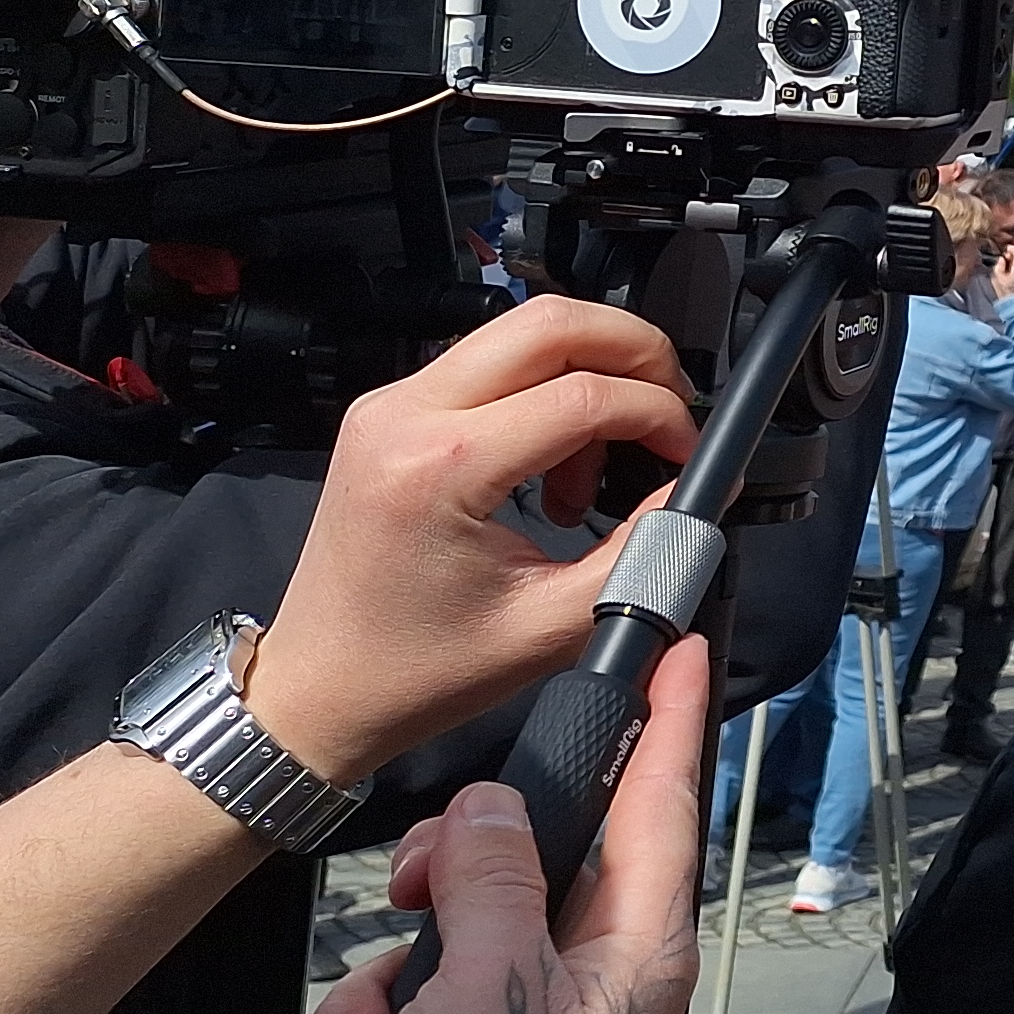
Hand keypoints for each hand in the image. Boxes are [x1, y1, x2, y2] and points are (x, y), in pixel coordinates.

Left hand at [245, 299, 696, 787]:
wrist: (318, 691)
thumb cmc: (417, 672)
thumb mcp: (552, 625)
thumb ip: (641, 552)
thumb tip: (695, 491)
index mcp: (438, 468)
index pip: (583, 394)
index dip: (659, 416)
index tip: (689, 455)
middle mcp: (405, 415)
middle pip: (551, 323)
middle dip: (636, 353)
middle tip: (671, 412)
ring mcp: (391, 404)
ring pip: (523, 331)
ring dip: (591, 373)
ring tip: (600, 462)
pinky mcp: (392, 410)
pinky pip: (491, 363)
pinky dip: (548, 390)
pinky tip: (555, 461)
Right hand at [313, 637, 708, 1013]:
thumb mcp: (493, 988)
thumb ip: (495, 887)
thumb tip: (496, 812)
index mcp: (634, 951)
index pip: (662, 807)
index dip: (668, 723)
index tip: (676, 652)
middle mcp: (591, 977)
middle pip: (534, 858)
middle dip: (460, 867)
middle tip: (419, 885)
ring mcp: (526, 1013)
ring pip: (455, 933)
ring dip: (399, 971)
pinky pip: (415, 997)